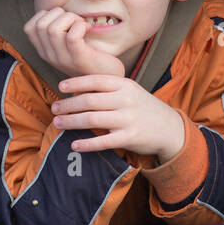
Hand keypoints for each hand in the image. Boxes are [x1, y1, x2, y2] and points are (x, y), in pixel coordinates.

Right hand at [23, 7, 125, 79]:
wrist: (108, 78)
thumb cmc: (90, 55)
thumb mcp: (67, 43)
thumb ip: (58, 29)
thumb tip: (57, 8)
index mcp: (44, 51)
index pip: (29, 27)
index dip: (45, 15)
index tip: (62, 19)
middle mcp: (49, 56)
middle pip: (41, 24)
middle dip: (59, 14)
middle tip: (75, 21)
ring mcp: (63, 59)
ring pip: (53, 29)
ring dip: (70, 18)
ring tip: (81, 25)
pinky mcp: (79, 59)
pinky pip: (72, 36)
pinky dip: (80, 26)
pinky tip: (88, 29)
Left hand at [50, 74, 186, 161]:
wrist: (169, 128)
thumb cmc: (143, 108)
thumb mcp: (130, 91)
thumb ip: (108, 88)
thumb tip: (76, 90)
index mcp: (124, 85)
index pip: (95, 80)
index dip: (75, 83)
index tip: (60, 87)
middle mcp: (125, 100)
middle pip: (89, 100)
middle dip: (68, 105)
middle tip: (54, 109)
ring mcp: (128, 119)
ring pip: (92, 119)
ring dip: (71, 121)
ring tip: (58, 123)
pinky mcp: (129, 138)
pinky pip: (103, 141)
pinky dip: (86, 143)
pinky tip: (74, 144)